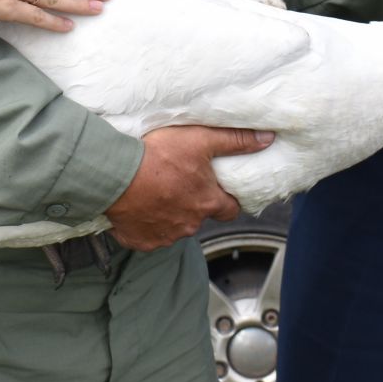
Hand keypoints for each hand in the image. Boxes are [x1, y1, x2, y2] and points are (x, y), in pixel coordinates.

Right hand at [104, 125, 274, 250]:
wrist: (116, 176)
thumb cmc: (158, 157)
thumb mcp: (200, 140)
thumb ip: (234, 141)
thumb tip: (267, 139)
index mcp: (207, 203)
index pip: (231, 210)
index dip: (228, 200)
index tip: (221, 191)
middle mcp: (189, 224)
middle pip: (199, 217)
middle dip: (193, 204)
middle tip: (179, 184)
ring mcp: (164, 236)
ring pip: (174, 227)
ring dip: (169, 213)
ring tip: (155, 192)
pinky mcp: (141, 242)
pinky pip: (148, 236)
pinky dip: (146, 224)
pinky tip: (138, 207)